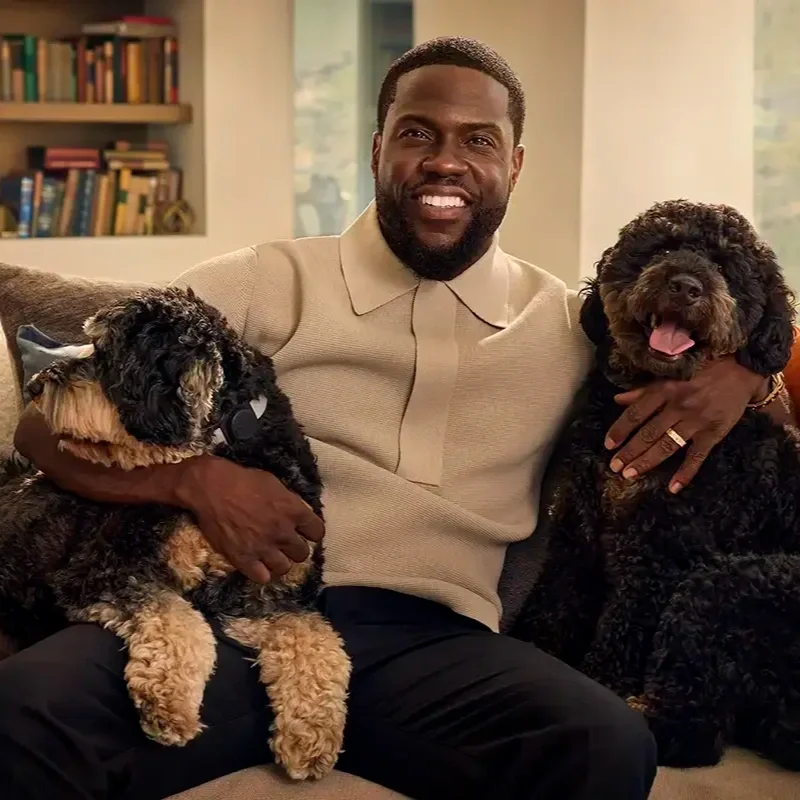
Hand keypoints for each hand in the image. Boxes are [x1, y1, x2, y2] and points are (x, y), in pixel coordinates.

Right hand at [177, 456, 323, 583]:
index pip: (317, 532)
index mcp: (294, 511)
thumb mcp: (275, 485)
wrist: (212, 488)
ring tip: (271, 556)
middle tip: (284, 544)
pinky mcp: (244, 559)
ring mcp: (263, 548)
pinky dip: (261, 573)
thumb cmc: (244, 480)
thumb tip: (296, 513)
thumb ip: (289, 502)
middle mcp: (283, 532)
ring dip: (280, 562)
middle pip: (302, 553)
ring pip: (284, 568)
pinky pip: (262, 578)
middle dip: (295, 548)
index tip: (304, 532)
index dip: (311, 533)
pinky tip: (257, 564)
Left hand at [604, 356, 765, 493]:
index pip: (636, 414)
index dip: (620, 430)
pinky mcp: (713, 433)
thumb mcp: (670, 376)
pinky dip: (686, 473)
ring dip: (647, 461)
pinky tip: (673, 487)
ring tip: (630, 474)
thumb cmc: (700, 372)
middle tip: (614, 467)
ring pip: (667, 445)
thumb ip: (644, 390)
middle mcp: (678, 407)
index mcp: (664, 390)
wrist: (741, 373)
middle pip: (648, 433)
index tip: (608, 445)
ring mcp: (696, 422)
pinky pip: (697, 456)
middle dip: (629, 452)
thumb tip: (617, 400)